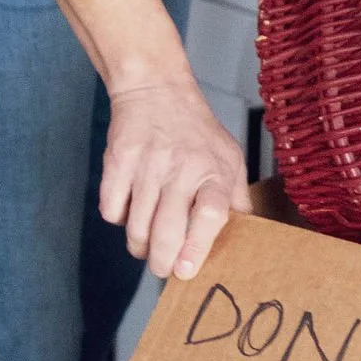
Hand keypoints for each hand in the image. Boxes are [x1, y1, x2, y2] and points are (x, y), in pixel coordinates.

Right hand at [99, 76, 250, 281]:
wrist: (156, 91)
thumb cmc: (197, 132)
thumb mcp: (230, 158)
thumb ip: (237, 199)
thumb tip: (248, 238)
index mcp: (214, 171)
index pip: (210, 213)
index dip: (197, 246)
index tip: (187, 269)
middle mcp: (181, 168)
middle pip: (168, 230)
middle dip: (162, 262)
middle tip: (163, 269)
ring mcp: (147, 165)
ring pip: (136, 227)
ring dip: (140, 246)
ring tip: (147, 245)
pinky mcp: (117, 162)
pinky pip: (111, 210)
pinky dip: (119, 220)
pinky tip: (130, 211)